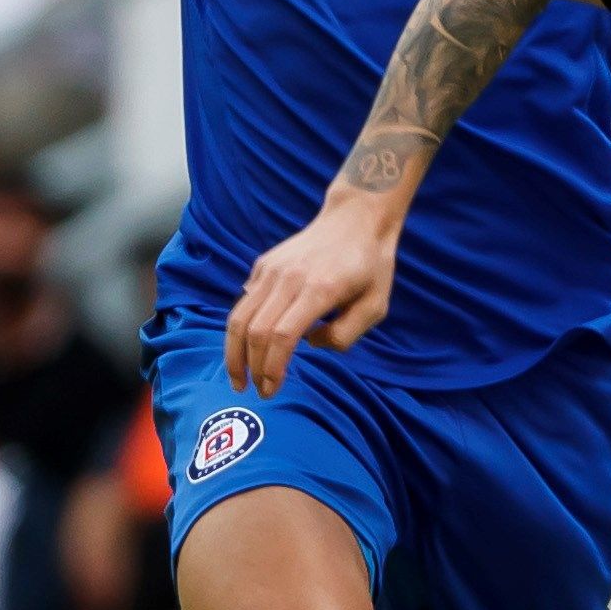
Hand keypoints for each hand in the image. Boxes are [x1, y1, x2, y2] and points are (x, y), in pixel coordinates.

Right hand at [225, 201, 403, 392]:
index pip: (282, 336)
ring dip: (234, 352)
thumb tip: (311, 344)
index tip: (271, 389)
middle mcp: (289, 278)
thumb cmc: (370, 266)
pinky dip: (242, 328)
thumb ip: (345, 335)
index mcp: (319, 290)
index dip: (272, 368)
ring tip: (238, 376)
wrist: (355, 218)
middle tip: (256, 391)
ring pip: (239, 316)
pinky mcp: (264, 264)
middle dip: (250, 367)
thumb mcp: (376, 306)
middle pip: (255, 331)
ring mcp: (272, 269)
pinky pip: (245, 301)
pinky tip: (250, 346)